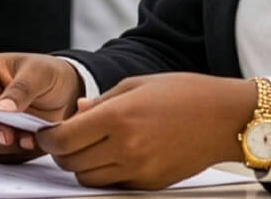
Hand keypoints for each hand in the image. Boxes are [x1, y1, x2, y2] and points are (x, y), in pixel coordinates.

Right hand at [0, 53, 83, 162]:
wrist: (70, 93)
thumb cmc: (49, 73)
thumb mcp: (38, 73)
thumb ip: (20, 89)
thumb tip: (0, 110)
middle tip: (6, 134)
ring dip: (3, 144)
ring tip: (29, 137)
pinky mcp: (3, 141)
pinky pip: (0, 154)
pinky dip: (15, 152)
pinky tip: (33, 142)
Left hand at [36, 73, 253, 189]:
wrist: (225, 119)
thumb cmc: (185, 94)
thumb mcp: (137, 85)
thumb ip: (101, 101)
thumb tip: (76, 113)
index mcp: (118, 117)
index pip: (64, 139)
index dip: (47, 138)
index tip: (45, 133)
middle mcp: (126, 147)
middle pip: (71, 163)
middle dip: (60, 153)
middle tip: (63, 140)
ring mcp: (139, 169)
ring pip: (88, 180)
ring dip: (80, 167)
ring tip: (87, 149)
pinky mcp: (150, 184)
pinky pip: (113, 185)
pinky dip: (105, 174)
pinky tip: (112, 157)